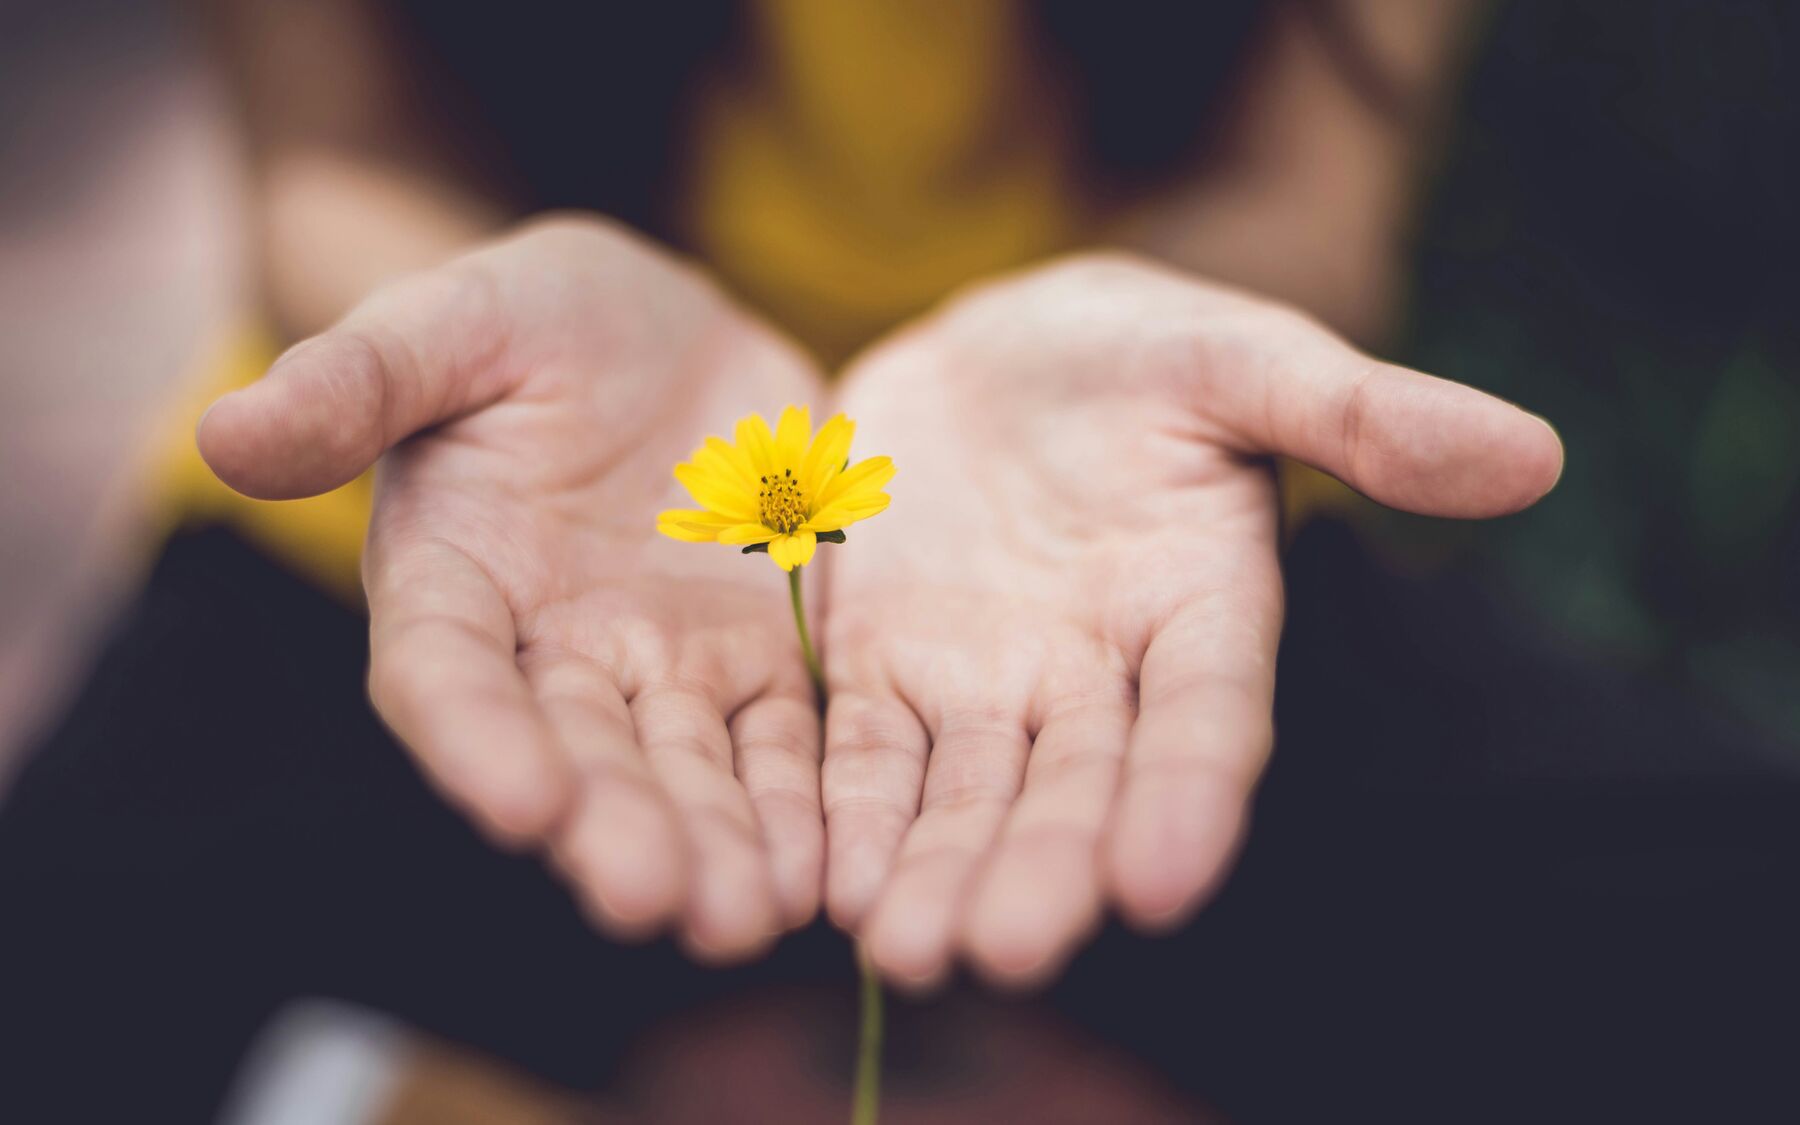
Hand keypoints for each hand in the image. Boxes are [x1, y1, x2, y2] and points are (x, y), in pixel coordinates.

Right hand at [199, 217, 828, 959]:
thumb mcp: (452, 321)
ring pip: (686, 769)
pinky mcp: (759, 658)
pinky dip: (801, 804)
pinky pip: (782, 741)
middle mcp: (552, 650)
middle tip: (656, 900)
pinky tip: (825, 868)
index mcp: (454, 579)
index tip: (521, 804)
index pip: (447, 675)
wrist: (663, 330)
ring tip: (749, 916)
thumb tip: (224, 431)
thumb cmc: (532, 318)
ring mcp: (662, 664)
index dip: (477, 740)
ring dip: (715, 845)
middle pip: (577, 754)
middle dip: (614, 827)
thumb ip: (357, 380)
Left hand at [821, 254, 1562, 987]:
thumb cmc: (1135, 352)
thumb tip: (1533, 454)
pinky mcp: (883, 670)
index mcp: (1201, 608)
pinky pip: (863, 753)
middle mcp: (1097, 675)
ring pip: (966, 794)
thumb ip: (1361, 412)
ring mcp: (986, 683)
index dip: (1190, 796)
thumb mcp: (1239, 357)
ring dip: (937, 872)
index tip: (1162, 881)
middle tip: (1005, 949)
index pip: (1207, 718)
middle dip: (1043, 868)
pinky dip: (848, 815)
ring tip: (905, 949)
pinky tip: (824, 882)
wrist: (991, 352)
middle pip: (1076, 787)